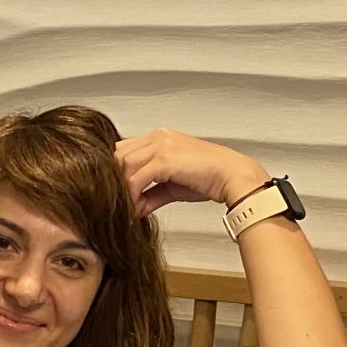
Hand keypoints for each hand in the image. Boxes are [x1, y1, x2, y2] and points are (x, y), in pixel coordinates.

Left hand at [115, 129, 265, 216]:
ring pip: (123, 166)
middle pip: (117, 156)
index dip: (117, 174)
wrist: (232, 177)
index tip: (118, 194)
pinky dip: (131, 196)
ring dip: (121, 190)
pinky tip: (135, 208)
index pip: (123, 150)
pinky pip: (135, 178)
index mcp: (159, 138)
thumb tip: (133, 207)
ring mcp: (160, 145)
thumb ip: (150, 194)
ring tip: (126, 209)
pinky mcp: (164, 158)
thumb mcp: (172, 186)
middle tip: (116, 203)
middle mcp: (157, 137)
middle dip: (114, 181)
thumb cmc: (209, 178)